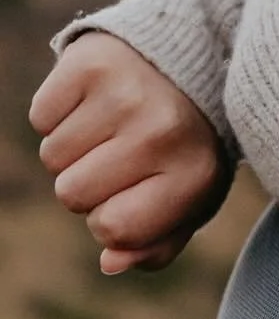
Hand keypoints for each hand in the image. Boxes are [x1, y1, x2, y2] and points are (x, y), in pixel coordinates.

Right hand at [30, 34, 230, 271]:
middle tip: (122, 157)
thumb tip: (110, 263)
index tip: (130, 198)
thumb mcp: (191, 199)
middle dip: (87, 185)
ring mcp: (123, 95)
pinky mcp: (89, 63)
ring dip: (72, 151)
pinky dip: (59, 115)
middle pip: (71, 194)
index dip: (109, 221)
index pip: (112, 228)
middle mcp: (160, 134)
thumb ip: (157, 243)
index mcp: (193, 176)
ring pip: (52, 157)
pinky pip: (40, 117)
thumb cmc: (190, 144)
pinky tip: (96, 102)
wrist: (199, 56)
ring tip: (112, 127)